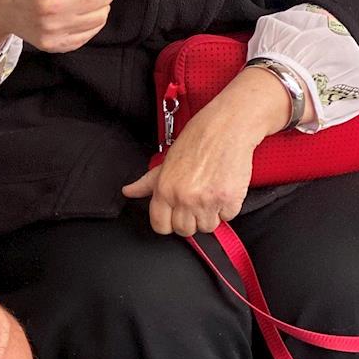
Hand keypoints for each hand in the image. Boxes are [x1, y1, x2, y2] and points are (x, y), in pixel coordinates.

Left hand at [121, 66, 291, 235]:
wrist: (226, 128)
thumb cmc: (196, 140)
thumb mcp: (166, 162)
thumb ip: (147, 183)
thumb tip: (129, 192)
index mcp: (164, 190)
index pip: (161, 226)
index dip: (169, 222)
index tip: (177, 214)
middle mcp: (183, 198)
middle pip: (185, 230)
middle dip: (191, 219)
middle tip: (197, 199)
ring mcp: (207, 201)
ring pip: (207, 227)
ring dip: (210, 214)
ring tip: (211, 192)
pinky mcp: (229, 200)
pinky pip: (228, 217)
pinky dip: (228, 207)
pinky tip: (223, 188)